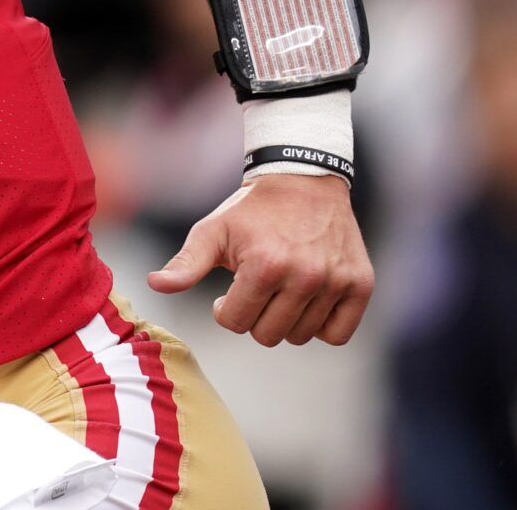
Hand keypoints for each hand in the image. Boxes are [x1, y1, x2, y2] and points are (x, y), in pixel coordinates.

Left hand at [146, 174, 373, 346]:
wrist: (303, 180)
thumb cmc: (251, 210)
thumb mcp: (213, 231)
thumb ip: (186, 263)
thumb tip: (155, 284)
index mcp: (265, 265)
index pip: (236, 323)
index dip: (226, 309)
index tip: (229, 289)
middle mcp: (305, 276)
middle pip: (268, 335)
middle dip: (254, 316)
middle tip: (256, 288)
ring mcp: (336, 281)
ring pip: (301, 337)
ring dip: (285, 319)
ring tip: (280, 288)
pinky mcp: (361, 285)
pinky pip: (337, 334)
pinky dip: (321, 325)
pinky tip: (307, 301)